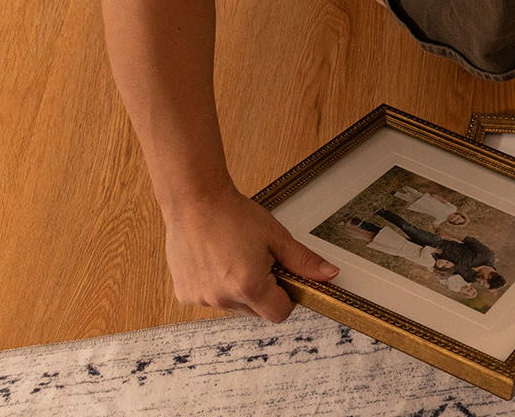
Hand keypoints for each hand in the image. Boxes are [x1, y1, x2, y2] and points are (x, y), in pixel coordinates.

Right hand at [163, 187, 338, 321]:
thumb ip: (304, 261)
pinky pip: (211, 299)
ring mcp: (200, 299)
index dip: (287, 297)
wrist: (195, 201)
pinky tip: (215, 260)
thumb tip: (330, 275)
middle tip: (259, 260)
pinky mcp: (184, 294)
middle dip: (264, 291)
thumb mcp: (276, 237)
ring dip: (239, 289)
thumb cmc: (234, 215)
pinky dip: (217, 286)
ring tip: (235, 256)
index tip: (284, 277)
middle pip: (257, 311)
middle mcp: (222, 299)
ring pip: (234, 305)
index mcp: (249, 287)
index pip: (279, 314)